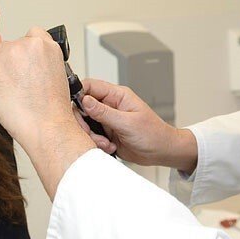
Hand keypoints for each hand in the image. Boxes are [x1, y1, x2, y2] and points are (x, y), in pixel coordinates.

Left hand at [0, 27, 93, 198]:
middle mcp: (28, 45)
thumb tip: (28, 61)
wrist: (45, 124)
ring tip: (11, 88)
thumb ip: (42, 60)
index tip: (26, 60)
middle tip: (18, 81)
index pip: (31, 34)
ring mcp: (9, 53)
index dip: (26, 49)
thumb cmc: (52, 107)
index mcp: (47, 45)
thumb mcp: (57, 74)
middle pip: (11, 45)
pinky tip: (3, 91)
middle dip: (11, 60)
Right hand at [80, 78, 197, 171]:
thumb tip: (84, 100)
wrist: (162, 152)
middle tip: (91, 133)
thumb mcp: (128, 123)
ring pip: (85, 123)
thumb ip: (104, 112)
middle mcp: (110, 106)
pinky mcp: (106, 133)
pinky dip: (97, 143)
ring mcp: (107, 119)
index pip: (90, 86)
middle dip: (84, 122)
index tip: (77, 109)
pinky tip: (109, 147)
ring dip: (91, 136)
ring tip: (106, 143)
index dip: (79, 94)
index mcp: (117, 96)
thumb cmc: (154, 134)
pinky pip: (92, 136)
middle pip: (83, 106)